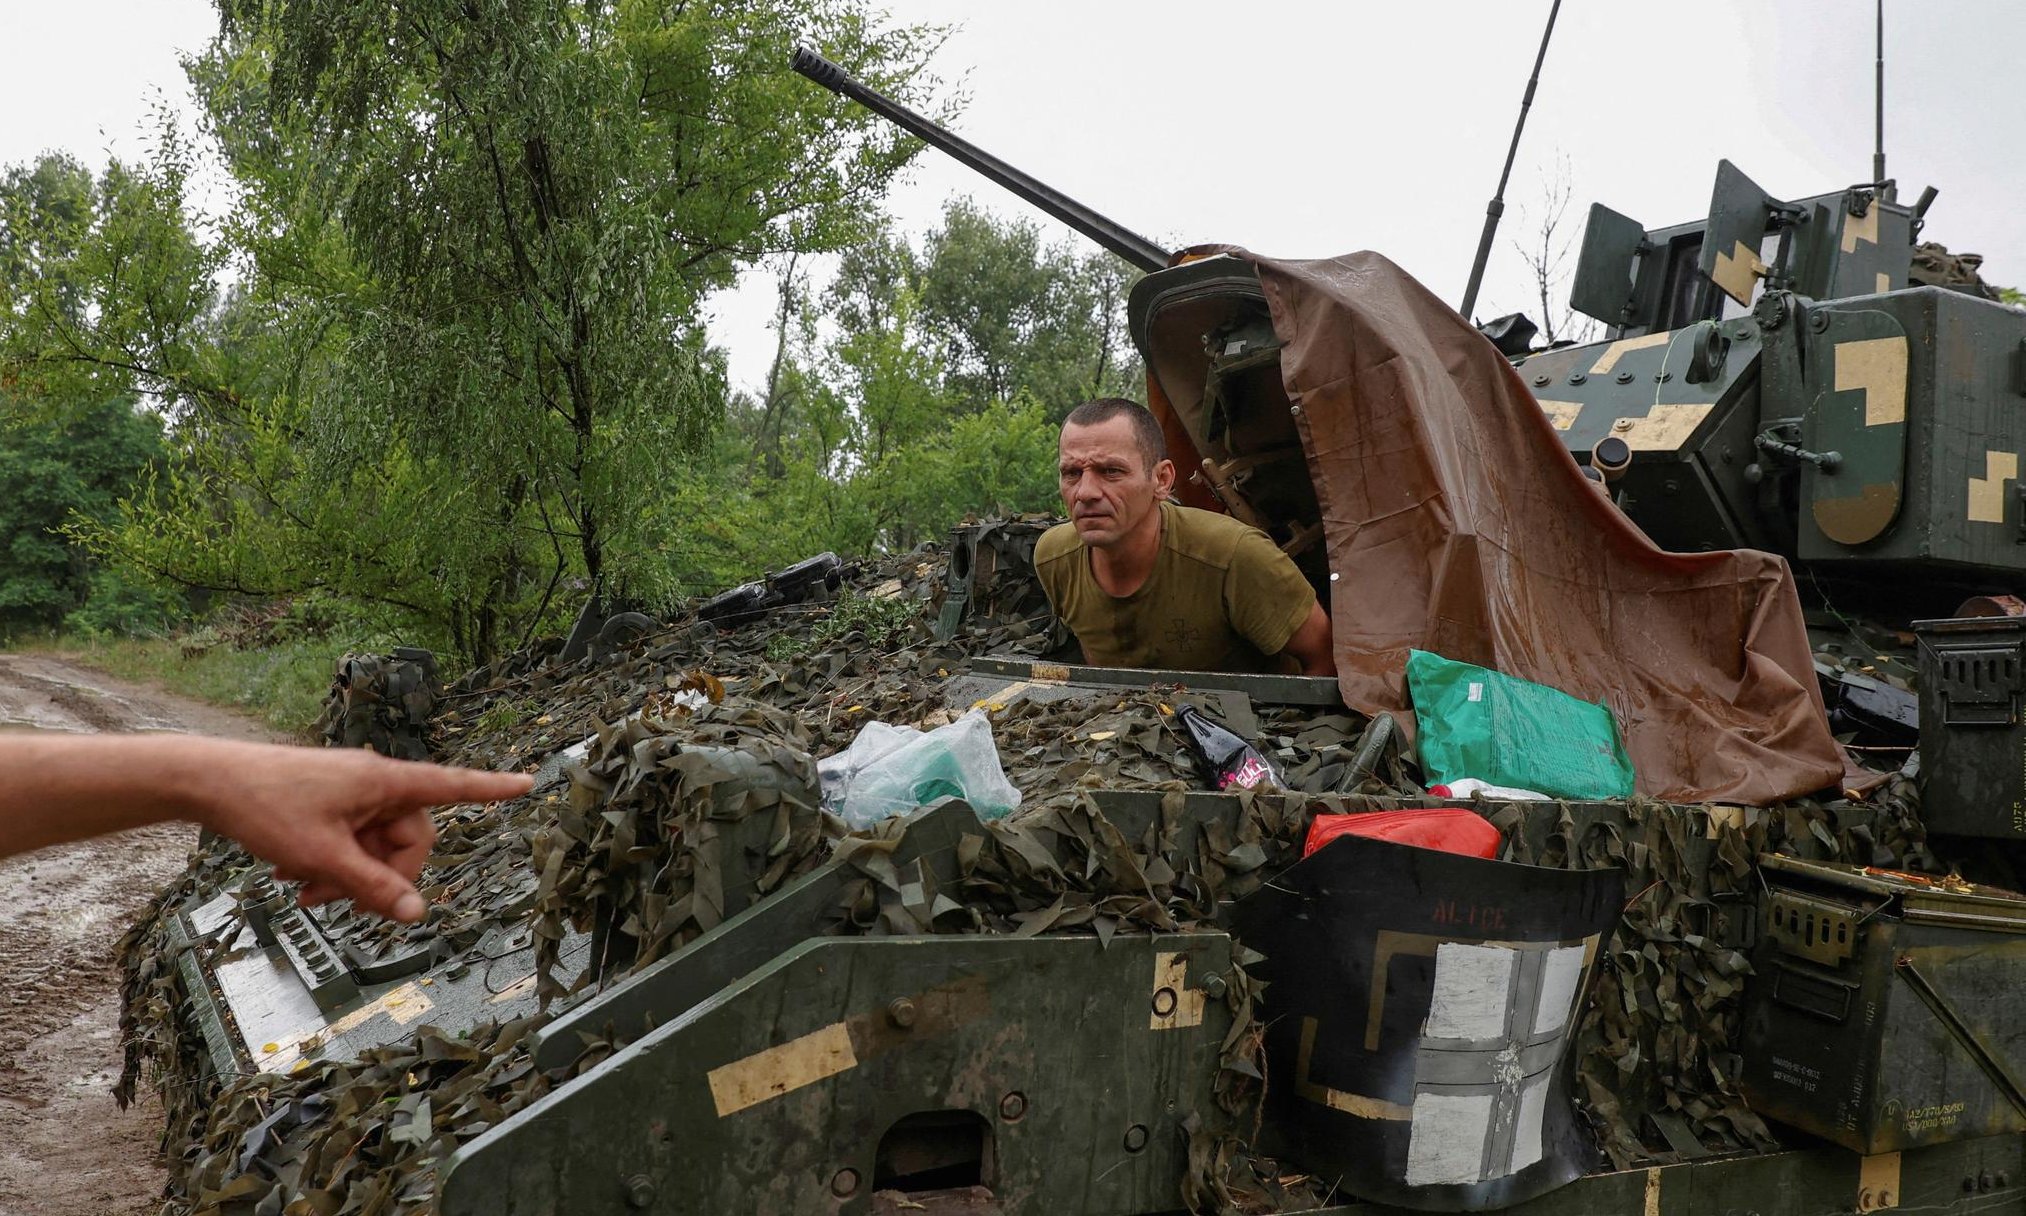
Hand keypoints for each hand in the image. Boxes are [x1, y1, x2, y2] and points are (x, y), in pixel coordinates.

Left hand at [189, 742, 533, 922]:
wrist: (207, 782)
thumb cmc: (264, 805)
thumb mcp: (322, 856)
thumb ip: (373, 887)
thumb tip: (418, 914)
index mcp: (384, 781)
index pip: (452, 784)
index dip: (491, 788)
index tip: (528, 782)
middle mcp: (374, 783)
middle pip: (409, 838)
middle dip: (381, 877)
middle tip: (339, 903)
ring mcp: (351, 794)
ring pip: (375, 846)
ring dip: (350, 878)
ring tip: (307, 894)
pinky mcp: (329, 804)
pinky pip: (351, 841)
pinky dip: (333, 865)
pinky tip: (299, 879)